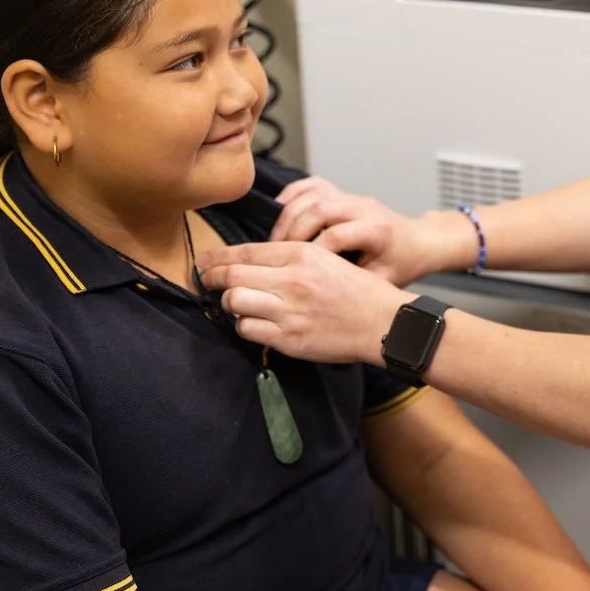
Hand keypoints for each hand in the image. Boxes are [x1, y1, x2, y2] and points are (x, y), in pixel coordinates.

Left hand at [196, 242, 408, 364]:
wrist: (384, 322)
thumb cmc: (358, 290)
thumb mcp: (327, 258)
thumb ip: (290, 257)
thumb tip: (249, 261)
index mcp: (303, 254)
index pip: (246, 251)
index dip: (218, 257)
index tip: (205, 261)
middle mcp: (293, 280)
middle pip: (233, 276)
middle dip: (214, 278)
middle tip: (207, 280)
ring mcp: (290, 311)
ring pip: (235, 302)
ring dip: (229, 303)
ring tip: (235, 304)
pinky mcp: (290, 338)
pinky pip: (248, 329)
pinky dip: (244, 325)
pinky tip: (254, 322)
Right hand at [271, 176, 464, 285]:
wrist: (418, 242)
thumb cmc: (401, 265)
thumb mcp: (383, 281)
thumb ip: (354, 284)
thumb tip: (317, 295)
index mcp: (376, 229)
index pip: (335, 235)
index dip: (312, 252)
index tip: (294, 271)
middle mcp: (363, 207)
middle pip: (319, 209)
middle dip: (293, 231)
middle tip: (276, 254)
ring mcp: (352, 196)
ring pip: (312, 194)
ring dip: (288, 215)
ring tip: (275, 242)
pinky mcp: (343, 193)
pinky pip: (312, 185)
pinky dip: (292, 195)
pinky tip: (279, 213)